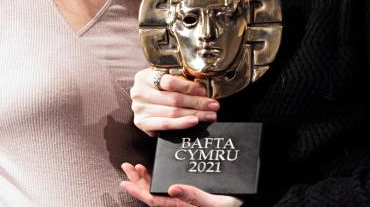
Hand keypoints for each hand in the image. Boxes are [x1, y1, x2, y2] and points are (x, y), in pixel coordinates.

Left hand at [120, 163, 241, 206]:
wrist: (243, 202)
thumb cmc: (231, 206)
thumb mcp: (215, 203)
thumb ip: (195, 197)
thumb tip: (171, 188)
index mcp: (182, 205)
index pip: (154, 200)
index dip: (139, 191)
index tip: (125, 182)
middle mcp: (180, 201)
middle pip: (152, 193)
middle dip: (137, 180)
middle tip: (126, 166)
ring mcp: (184, 195)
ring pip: (159, 187)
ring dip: (146, 177)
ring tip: (136, 167)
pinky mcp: (190, 189)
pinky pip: (169, 183)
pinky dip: (160, 174)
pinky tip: (156, 167)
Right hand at [130, 68, 219, 135]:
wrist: (143, 103)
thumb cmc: (158, 90)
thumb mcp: (163, 79)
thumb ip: (178, 81)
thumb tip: (203, 89)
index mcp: (144, 77)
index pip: (168, 82)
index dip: (188, 87)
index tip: (203, 91)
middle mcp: (139, 92)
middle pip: (174, 99)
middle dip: (197, 103)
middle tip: (213, 105)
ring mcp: (139, 109)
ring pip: (173, 113)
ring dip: (195, 114)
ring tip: (210, 115)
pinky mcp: (142, 123)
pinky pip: (166, 125)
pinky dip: (181, 123)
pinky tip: (194, 121)